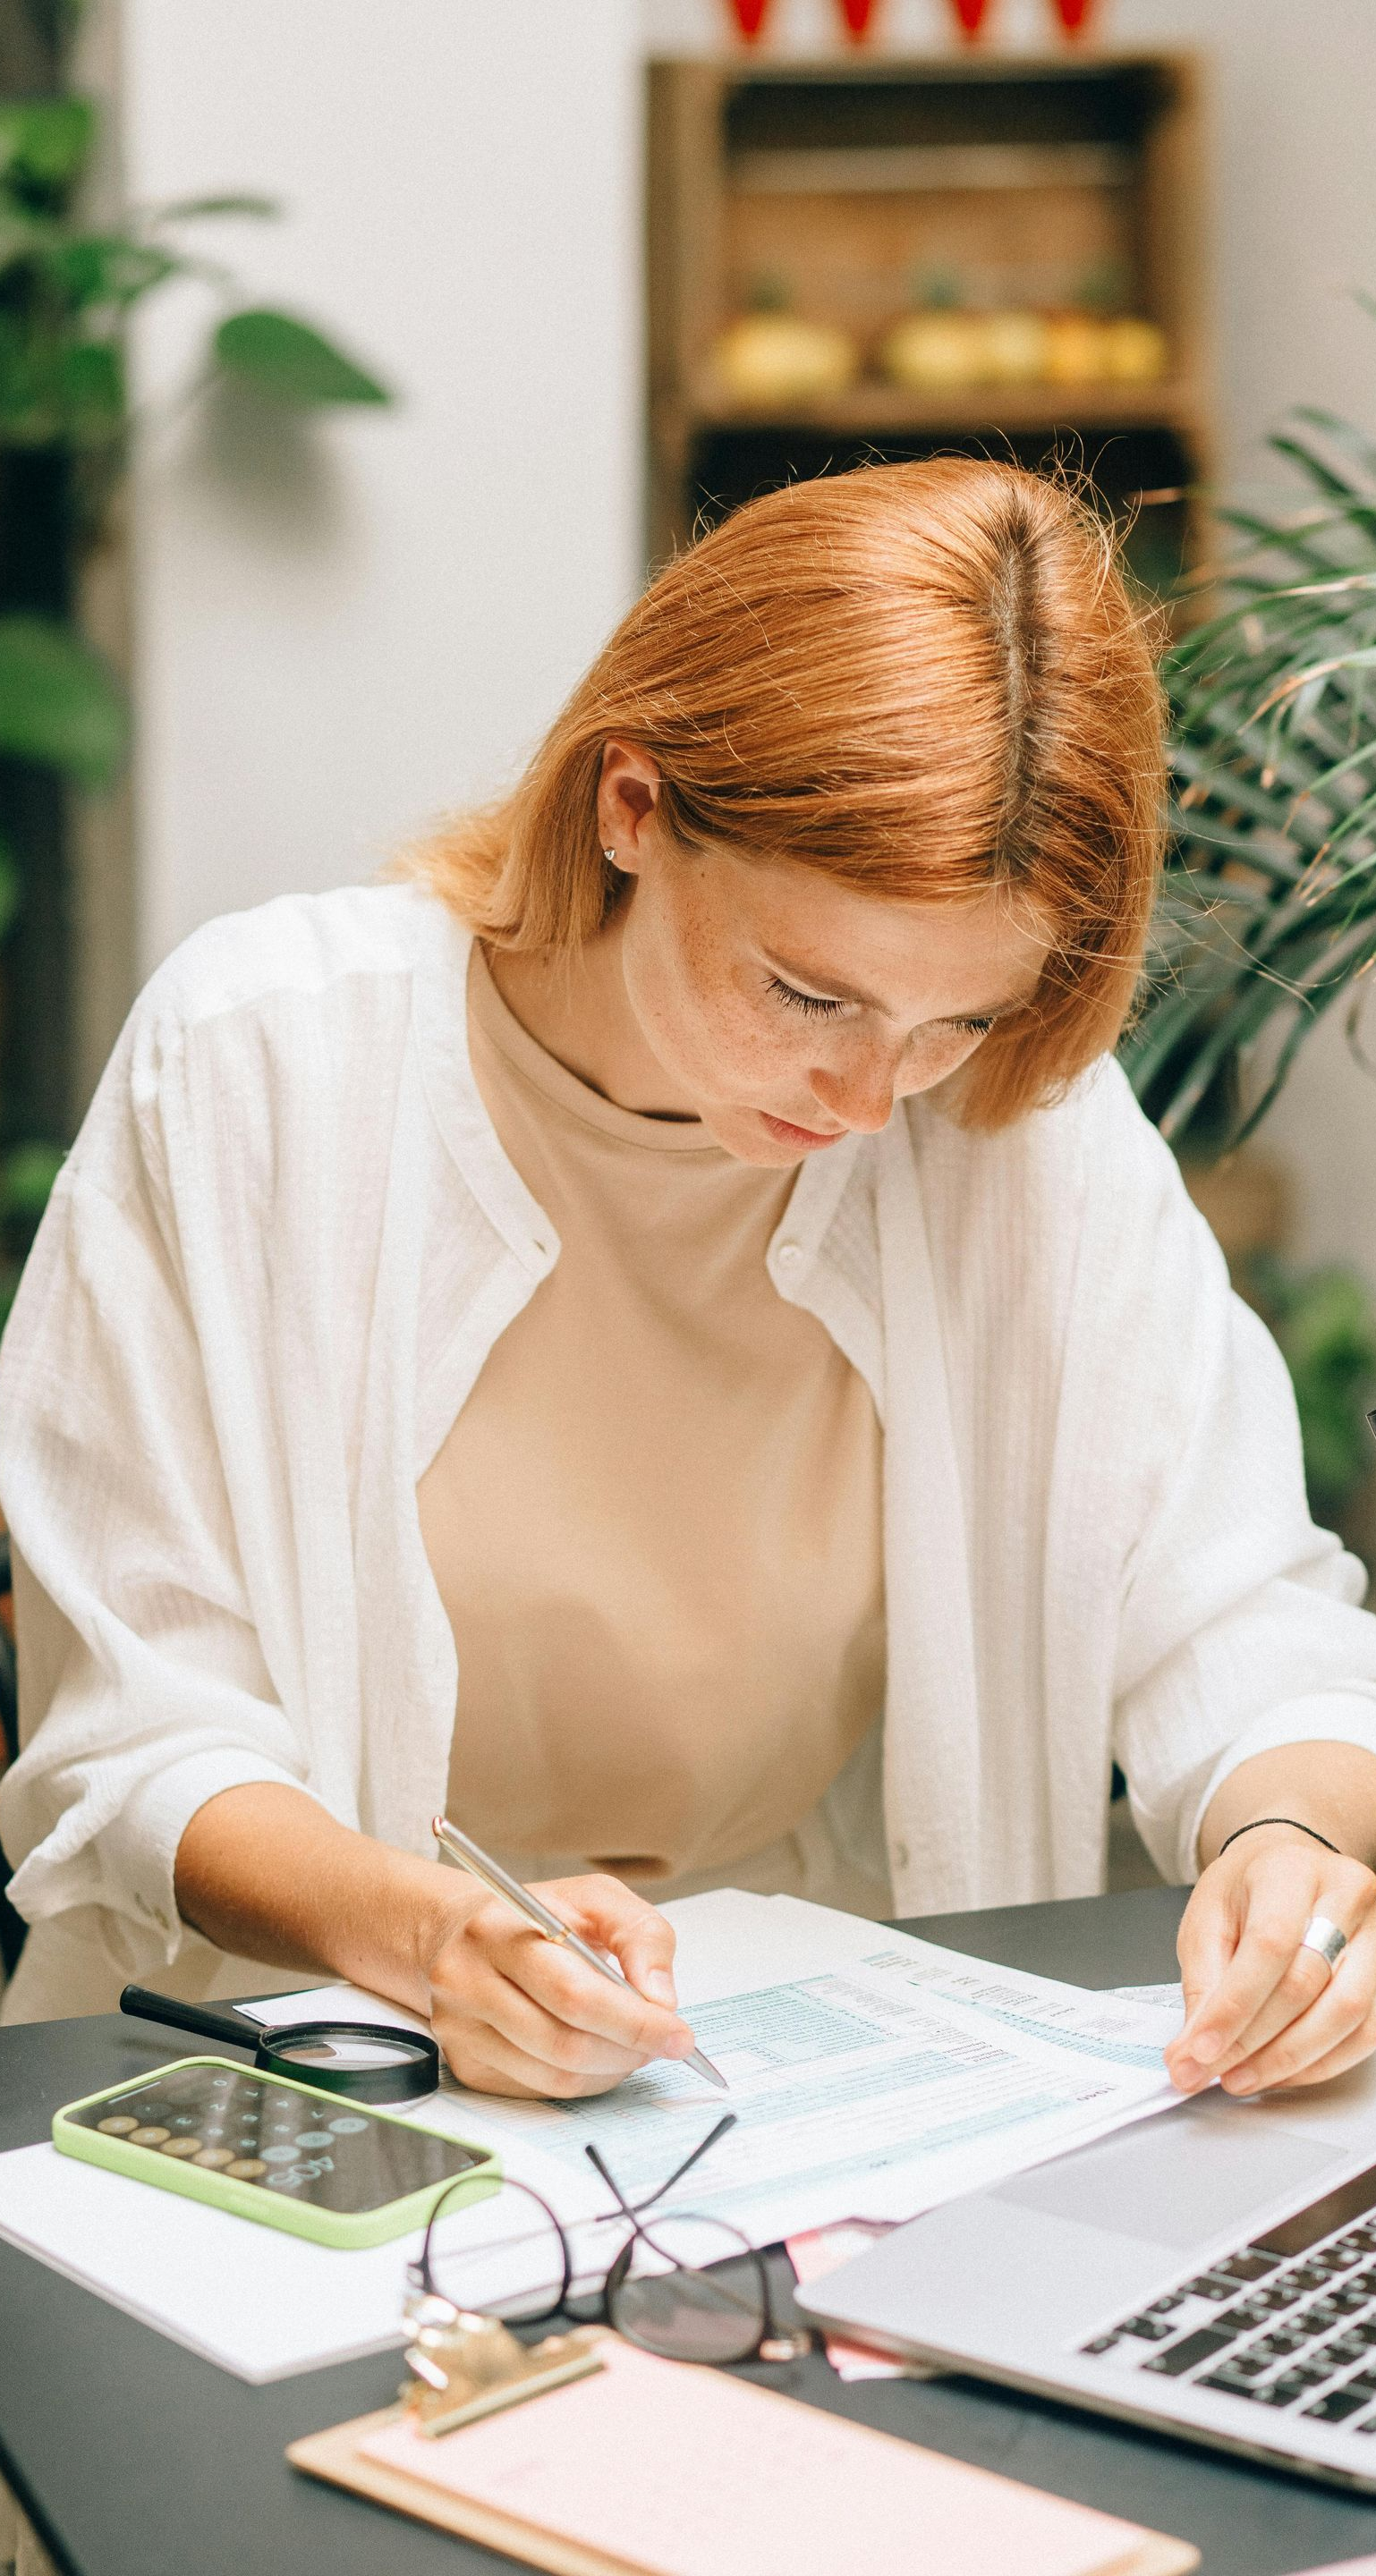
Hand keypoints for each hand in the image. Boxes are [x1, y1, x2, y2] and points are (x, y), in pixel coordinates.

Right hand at [423, 1872, 698, 2098]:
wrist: (458, 1933)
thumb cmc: (537, 1915)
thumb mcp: (596, 1899)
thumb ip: (640, 1935)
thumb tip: (661, 2000)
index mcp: (499, 1930)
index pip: (574, 1994)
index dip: (633, 2022)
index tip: (678, 2034)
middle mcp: (467, 1982)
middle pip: (564, 2043)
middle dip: (628, 2051)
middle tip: (663, 2043)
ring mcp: (461, 2030)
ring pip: (555, 2076)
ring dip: (610, 2071)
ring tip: (633, 2046)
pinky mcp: (465, 2065)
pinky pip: (539, 2091)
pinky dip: (584, 2081)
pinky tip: (597, 2054)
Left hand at [1166, 1825, 1375, 2096]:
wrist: (1290, 1868)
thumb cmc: (1248, 1890)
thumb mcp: (1206, 1920)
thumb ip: (1201, 1986)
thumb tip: (1190, 2055)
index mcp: (1289, 1871)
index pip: (1269, 1944)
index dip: (1235, 2007)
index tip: (1201, 2051)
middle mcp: (1345, 1894)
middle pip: (1308, 1983)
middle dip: (1254, 2041)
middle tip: (1213, 2070)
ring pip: (1347, 2012)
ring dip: (1290, 2059)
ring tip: (1243, 2077)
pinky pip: (1366, 2031)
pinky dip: (1321, 2062)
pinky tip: (1282, 2069)